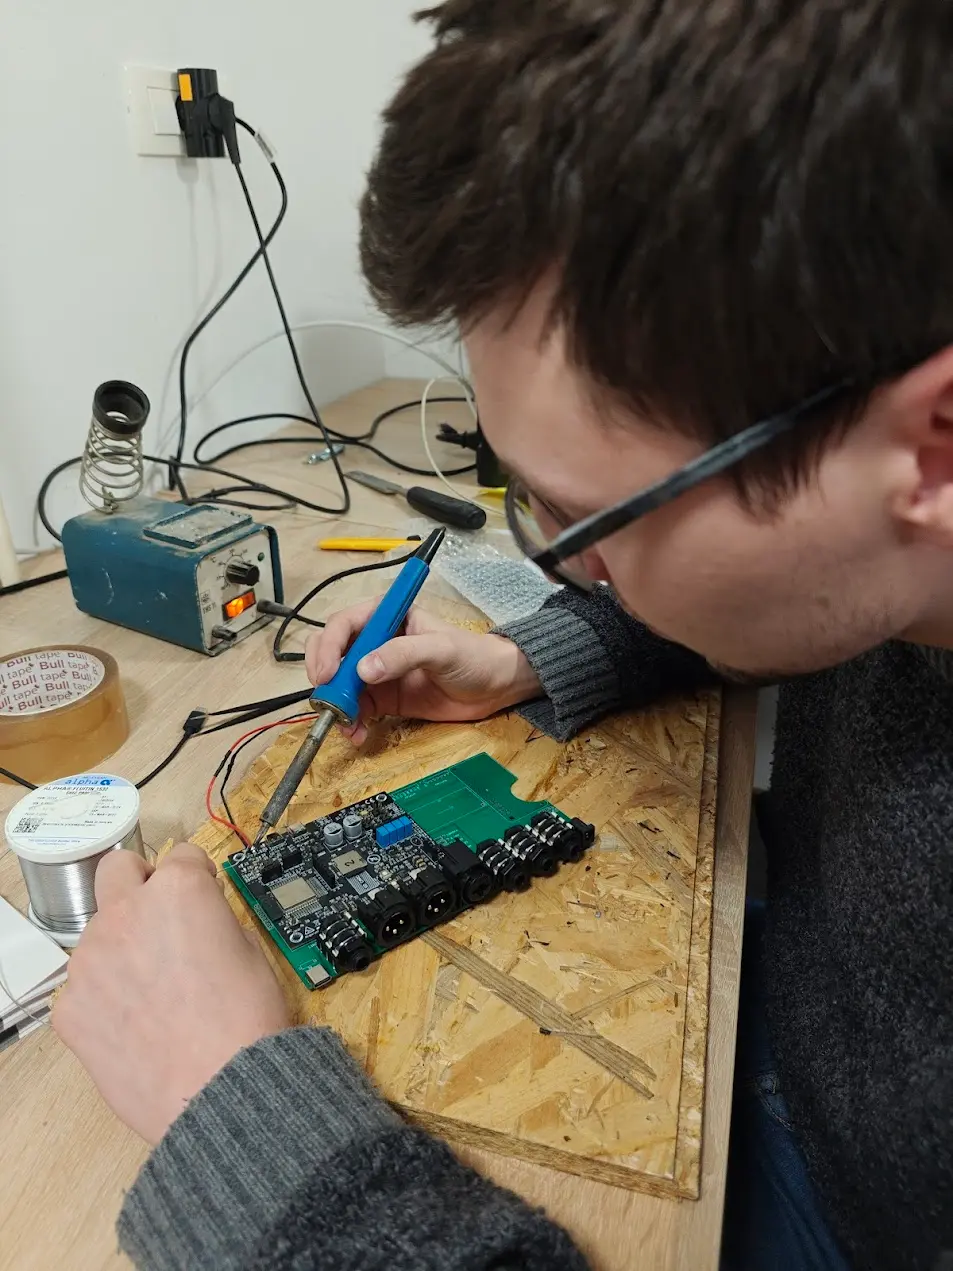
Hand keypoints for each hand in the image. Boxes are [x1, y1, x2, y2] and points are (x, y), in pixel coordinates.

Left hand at [52, 844, 289, 1145]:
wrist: (221, 1092)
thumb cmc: (247, 1024)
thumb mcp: (252, 950)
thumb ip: (215, 922)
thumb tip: (203, 923)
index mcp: (179, 891)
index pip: (182, 856)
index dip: (197, 878)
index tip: (201, 897)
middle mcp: (127, 913)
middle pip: (117, 870)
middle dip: (138, 883)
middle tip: (161, 918)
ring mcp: (90, 960)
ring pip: (99, 933)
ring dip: (122, 947)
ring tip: (156, 993)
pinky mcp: (71, 1007)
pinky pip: (84, 988)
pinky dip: (105, 999)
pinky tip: (137, 1025)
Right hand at [306, 602, 541, 743]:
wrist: (495, 687)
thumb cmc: (473, 656)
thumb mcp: (441, 649)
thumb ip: (403, 654)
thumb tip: (363, 669)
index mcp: (387, 617)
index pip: (345, 624)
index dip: (329, 646)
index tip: (327, 673)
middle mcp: (375, 641)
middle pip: (333, 652)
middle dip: (324, 675)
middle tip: (326, 699)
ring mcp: (377, 672)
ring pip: (340, 684)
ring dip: (334, 704)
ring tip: (345, 723)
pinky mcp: (383, 699)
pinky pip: (356, 708)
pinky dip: (350, 722)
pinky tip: (357, 733)